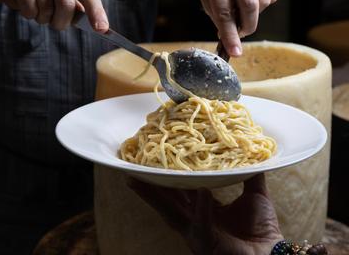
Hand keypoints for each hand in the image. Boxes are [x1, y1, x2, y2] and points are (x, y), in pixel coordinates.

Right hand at [0, 0, 108, 30]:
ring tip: (39, 8)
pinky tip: (27, 4)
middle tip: (57, 24)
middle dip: (62, 21)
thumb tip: (99, 27)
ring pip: (47, 9)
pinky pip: (30, 9)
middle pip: (67, 4)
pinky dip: (30, 14)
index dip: (96, 12)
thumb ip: (79, 8)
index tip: (101, 29)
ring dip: (43, 18)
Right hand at [129, 173, 282, 254]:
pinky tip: (201, 191)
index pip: (179, 190)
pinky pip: (201, 222)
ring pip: (170, 213)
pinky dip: (202, 207)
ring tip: (139, 180)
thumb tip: (252, 150)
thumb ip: (249, 174)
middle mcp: (193, 220)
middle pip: (165, 200)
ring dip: (154, 196)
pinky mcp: (206, 242)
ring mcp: (196, 232)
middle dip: (148, 186)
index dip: (167, 176)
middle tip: (131, 170)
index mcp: (201, 209)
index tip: (155, 159)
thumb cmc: (261, 229)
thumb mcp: (254, 195)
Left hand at [197, 0, 278, 56]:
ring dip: (255, 14)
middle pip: (249, 6)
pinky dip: (264, 4)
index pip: (224, 12)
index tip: (235, 52)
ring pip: (263, 2)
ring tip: (244, 8)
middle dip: (248, 27)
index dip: (230, 35)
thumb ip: (216, 14)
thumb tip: (228, 38)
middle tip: (242, 33)